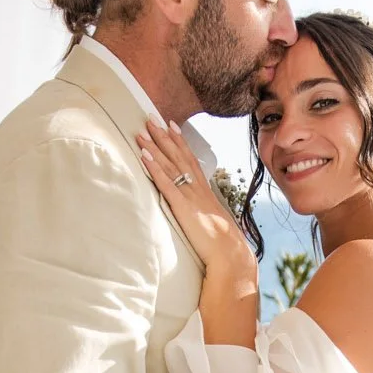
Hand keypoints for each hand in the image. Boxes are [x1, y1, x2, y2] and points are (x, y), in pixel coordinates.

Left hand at [136, 119, 256, 283]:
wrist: (230, 254)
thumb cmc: (223, 244)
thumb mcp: (214, 222)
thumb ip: (205, 213)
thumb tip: (200, 213)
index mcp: (205, 191)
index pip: (191, 159)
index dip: (180, 141)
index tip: (171, 124)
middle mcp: (198, 189)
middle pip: (179, 156)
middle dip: (164, 136)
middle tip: (151, 118)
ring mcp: (190, 197)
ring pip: (170, 165)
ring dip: (155, 147)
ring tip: (142, 131)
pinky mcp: (182, 208)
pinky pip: (166, 184)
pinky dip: (154, 168)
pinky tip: (144, 156)